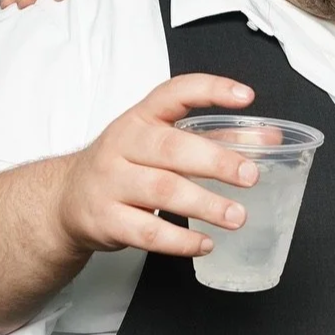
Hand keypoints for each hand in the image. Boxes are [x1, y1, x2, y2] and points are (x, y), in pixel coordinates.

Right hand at [55, 74, 259, 257]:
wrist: (65, 199)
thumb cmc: (126, 165)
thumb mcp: (162, 143)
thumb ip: (215, 138)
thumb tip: (268, 138)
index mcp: (141, 118)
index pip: (175, 93)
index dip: (210, 90)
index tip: (246, 97)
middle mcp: (122, 145)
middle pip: (170, 148)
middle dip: (215, 161)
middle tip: (251, 175)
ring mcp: (110, 182)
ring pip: (160, 190)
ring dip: (204, 205)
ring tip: (237, 216)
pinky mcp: (105, 219)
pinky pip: (146, 231)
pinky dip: (179, 241)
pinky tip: (205, 244)